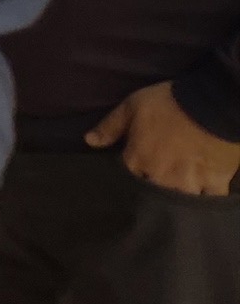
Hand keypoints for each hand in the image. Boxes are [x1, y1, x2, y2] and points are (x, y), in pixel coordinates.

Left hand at [89, 82, 239, 195]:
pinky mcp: (215, 184)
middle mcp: (160, 178)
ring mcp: (188, 184)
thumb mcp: (132, 107)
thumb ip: (110, 127)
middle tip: (159, 181)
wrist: (212, 105)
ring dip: (177, 198)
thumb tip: (88, 141)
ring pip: (178, 200)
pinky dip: (207, 199)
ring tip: (180, 191)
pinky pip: (210, 200)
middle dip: (153, 190)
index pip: (127, 176)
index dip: (132, 173)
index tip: (137, 168)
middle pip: (152, 192)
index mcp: (138, 160)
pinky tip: (205, 196)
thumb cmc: (168, 103)